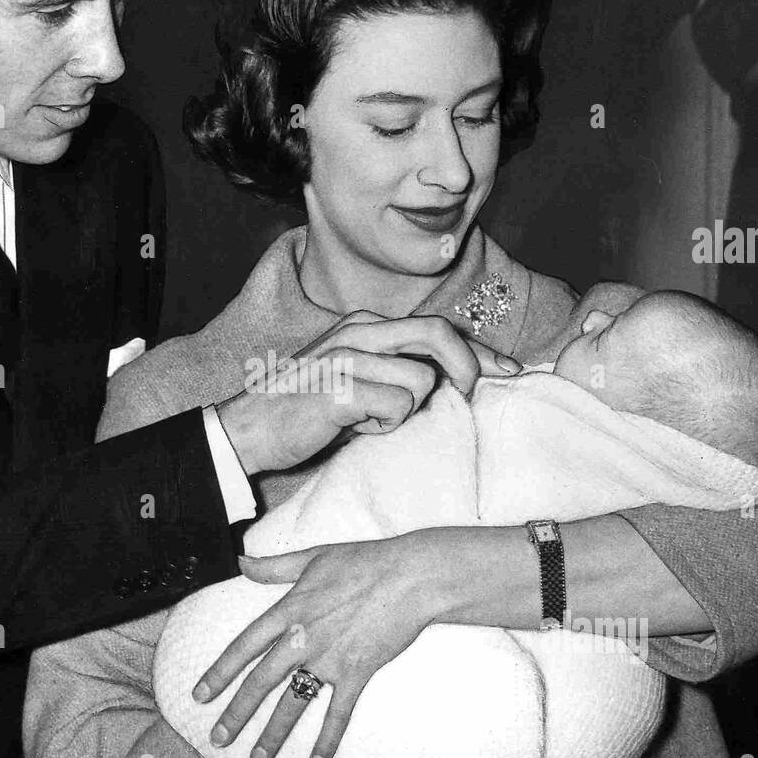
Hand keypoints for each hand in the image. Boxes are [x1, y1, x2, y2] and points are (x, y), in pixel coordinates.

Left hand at [194, 530, 443, 757]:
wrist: (409, 577)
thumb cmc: (364, 562)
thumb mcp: (312, 558)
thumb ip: (273, 567)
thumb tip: (241, 561)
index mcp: (288, 610)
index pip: (243, 647)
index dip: (219, 673)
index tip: (200, 696)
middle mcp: (302, 638)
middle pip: (260, 682)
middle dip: (236, 714)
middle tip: (218, 740)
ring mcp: (329, 658)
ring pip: (293, 703)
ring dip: (274, 734)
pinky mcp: (357, 672)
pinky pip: (338, 712)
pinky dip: (328, 739)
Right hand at [215, 310, 518, 475]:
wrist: (246, 430)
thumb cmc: (305, 411)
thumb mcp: (356, 380)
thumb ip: (396, 372)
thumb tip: (452, 382)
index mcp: (365, 327)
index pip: (437, 328)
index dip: (480, 350)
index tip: (510, 369)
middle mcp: (359, 333)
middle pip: (439, 335)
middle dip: (466, 368)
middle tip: (464, 397)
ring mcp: (348, 357)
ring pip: (421, 380)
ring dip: (406, 411)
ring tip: (369, 421)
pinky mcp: (339, 387)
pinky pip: (396, 405)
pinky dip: (384, 425)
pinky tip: (354, 428)